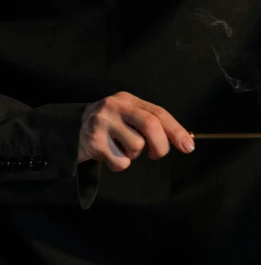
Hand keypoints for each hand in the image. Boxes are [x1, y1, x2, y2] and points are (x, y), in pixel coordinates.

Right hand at [77, 91, 193, 170]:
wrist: (68, 132)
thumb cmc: (107, 128)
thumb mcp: (126, 117)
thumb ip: (148, 124)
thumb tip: (182, 141)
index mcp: (127, 100)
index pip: (158, 113)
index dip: (176, 130)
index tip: (189, 147)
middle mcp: (115, 107)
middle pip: (150, 126)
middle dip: (160, 146)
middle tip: (156, 155)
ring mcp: (103, 123)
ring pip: (136, 147)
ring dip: (134, 155)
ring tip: (120, 149)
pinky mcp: (94, 142)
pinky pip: (121, 162)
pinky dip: (120, 165)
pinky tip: (108, 156)